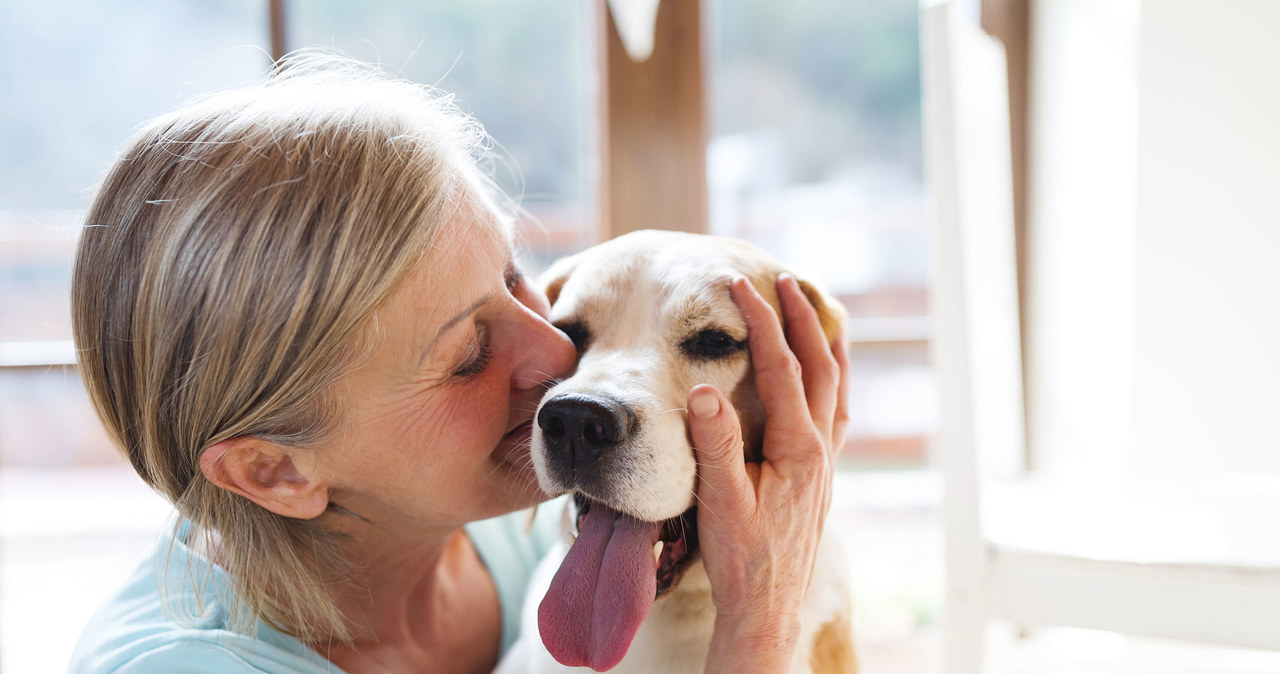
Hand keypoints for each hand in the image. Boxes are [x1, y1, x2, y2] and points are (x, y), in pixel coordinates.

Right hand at [687, 274, 849, 670]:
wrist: (767, 607)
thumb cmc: (741, 558)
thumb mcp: (720, 501)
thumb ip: (715, 445)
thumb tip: (705, 389)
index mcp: (798, 448)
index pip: (781, 369)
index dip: (761, 323)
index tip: (738, 287)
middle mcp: (820, 449)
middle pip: (819, 367)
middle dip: (802, 318)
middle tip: (785, 279)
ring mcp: (826, 462)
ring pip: (836, 387)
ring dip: (825, 344)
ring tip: (817, 311)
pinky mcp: (821, 476)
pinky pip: (835, 412)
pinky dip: (831, 380)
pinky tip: (824, 376)